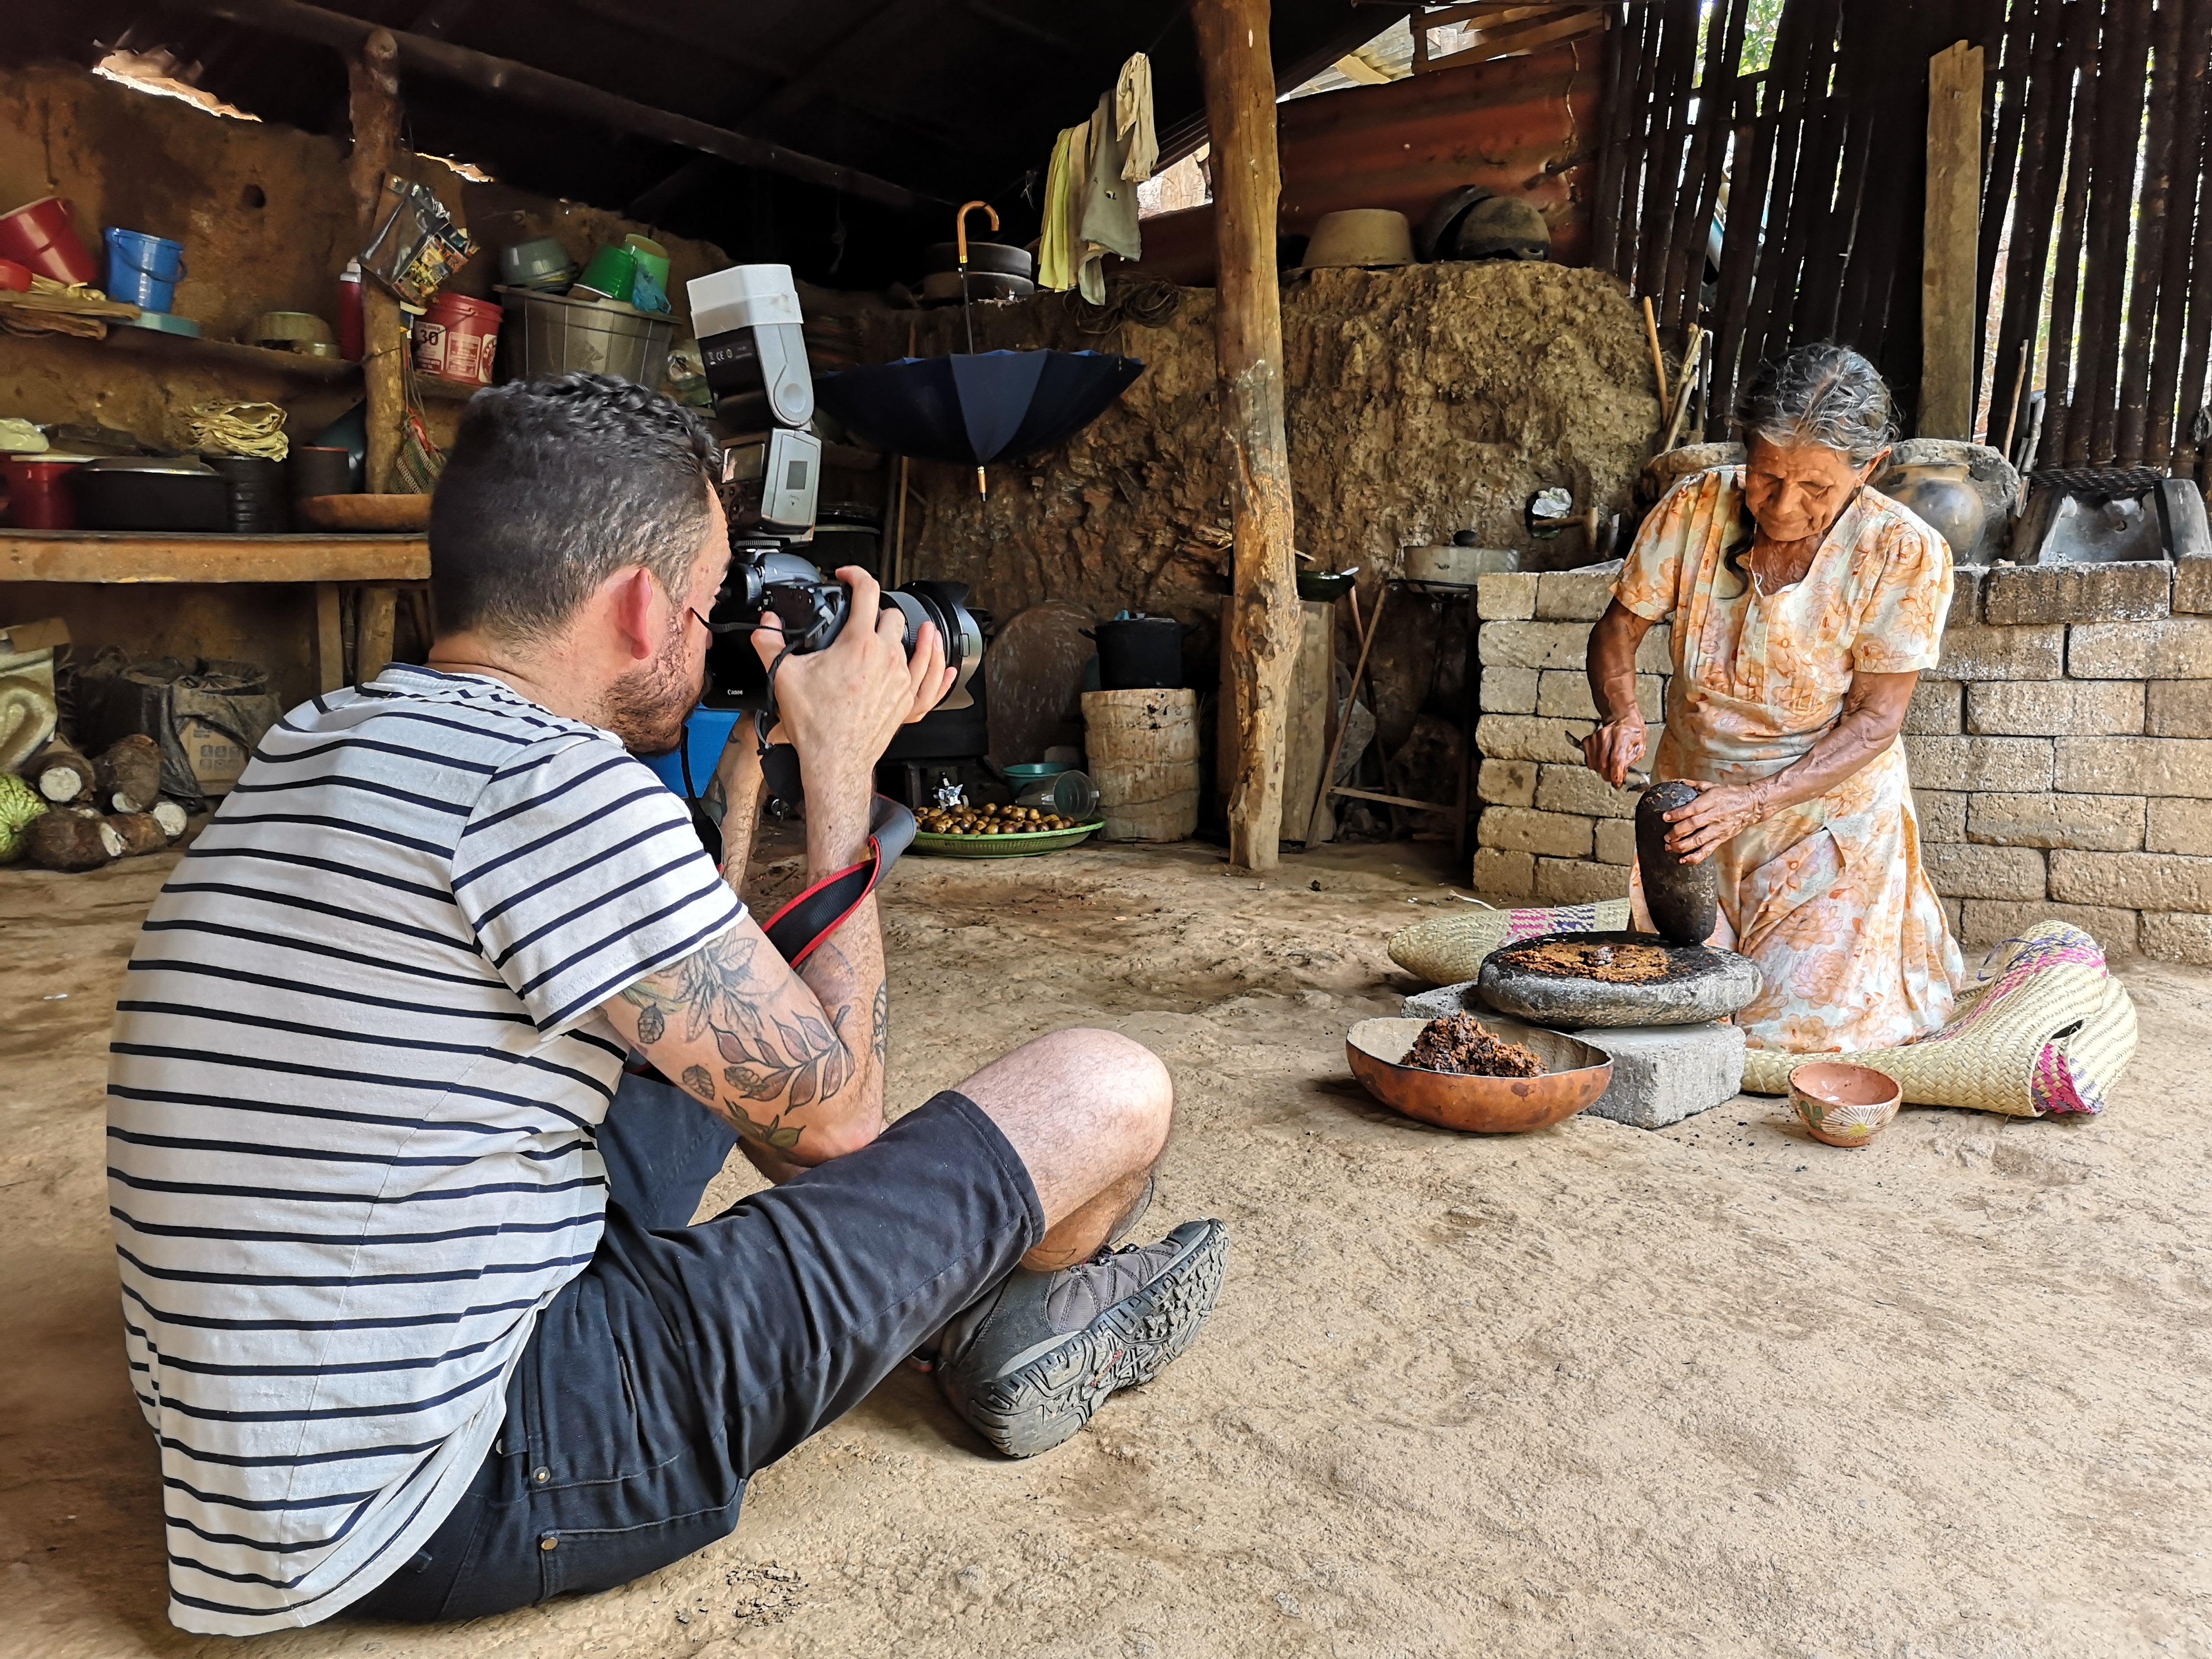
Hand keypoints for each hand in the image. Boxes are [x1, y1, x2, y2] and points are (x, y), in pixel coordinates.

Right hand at [752, 567, 954, 793]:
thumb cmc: (816, 724)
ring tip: (901, 628)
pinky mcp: (908, 701)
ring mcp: (901, 679)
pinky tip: (945, 662)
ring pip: (913, 644)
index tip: (848, 576)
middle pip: (893, 616)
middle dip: (877, 610)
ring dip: (904, 634)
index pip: (867, 592)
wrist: (835, 760)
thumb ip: (769, 643)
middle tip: (862, 617)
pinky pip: (931, 679)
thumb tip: (765, 624)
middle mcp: (886, 657)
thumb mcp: (783, 676)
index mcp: (858, 644)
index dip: (856, 575)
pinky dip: (936, 666)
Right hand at [1582, 715, 1646, 787]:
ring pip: (1594, 763)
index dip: (1616, 774)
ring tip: (1609, 769)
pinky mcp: (1588, 740)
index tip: (1617, 783)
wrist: (1623, 719)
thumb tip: (1621, 773)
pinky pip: (1588, 759)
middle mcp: (1606, 735)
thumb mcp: (1640, 746)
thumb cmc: (1633, 733)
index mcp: (1622, 735)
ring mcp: (1595, 737)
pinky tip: (1601, 761)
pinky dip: (1594, 764)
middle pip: (1603, 763)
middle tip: (1614, 778)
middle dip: (1608, 776)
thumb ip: (1631, 760)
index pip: (1616, 759)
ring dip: (1601, 771)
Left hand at [1661, 778, 1775, 864]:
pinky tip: (1683, 860)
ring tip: (1670, 847)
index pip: (1692, 809)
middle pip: (1693, 826)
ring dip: (1682, 846)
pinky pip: (1707, 850)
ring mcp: (1718, 829)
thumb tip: (1675, 782)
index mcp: (1712, 801)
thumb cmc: (1730, 794)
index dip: (1677, 814)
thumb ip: (1693, 785)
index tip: (1665, 817)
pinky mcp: (1722, 839)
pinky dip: (1695, 857)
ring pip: (1699, 840)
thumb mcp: (1712, 786)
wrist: (1752, 805)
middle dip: (1676, 832)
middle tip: (1666, 837)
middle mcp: (1715, 816)